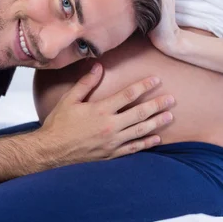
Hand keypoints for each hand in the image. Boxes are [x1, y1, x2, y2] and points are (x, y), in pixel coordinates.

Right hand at [40, 63, 173, 163]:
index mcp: (100, 110)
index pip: (128, 95)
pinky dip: (146, 143)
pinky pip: (133, 149)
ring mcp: (112, 142)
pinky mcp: (111, 155)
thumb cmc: (59, 124)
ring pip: (140, 131)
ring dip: (157, 123)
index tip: (156, 80)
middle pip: (139, 113)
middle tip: (172, 99)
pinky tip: (157, 139)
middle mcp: (110, 126)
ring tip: (170, 116)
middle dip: (157, 105)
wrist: (50, 152)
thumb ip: (86, 83)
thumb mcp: (70, 99)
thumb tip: (98, 67)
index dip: (144, 86)